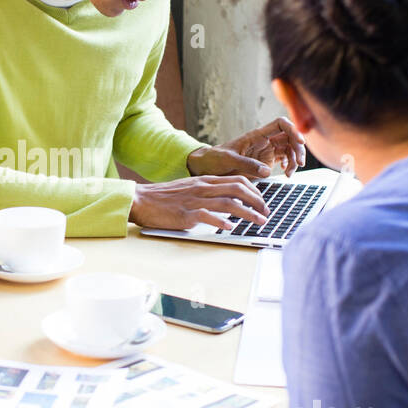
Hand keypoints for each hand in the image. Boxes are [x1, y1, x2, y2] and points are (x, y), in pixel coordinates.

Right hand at [130, 176, 269, 230]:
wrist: (141, 200)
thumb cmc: (164, 197)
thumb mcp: (190, 188)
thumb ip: (208, 192)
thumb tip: (229, 202)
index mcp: (204, 180)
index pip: (237, 180)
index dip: (255, 191)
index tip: (263, 202)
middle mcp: (202, 188)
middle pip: (238, 189)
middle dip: (257, 201)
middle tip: (266, 213)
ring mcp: (194, 200)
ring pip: (228, 202)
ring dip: (248, 213)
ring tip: (259, 221)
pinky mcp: (185, 214)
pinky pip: (208, 216)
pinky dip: (222, 221)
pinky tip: (231, 227)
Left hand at [188, 117, 305, 177]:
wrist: (207, 167)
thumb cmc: (215, 159)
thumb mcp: (228, 160)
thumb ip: (247, 164)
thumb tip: (267, 171)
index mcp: (256, 135)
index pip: (280, 124)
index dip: (292, 129)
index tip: (299, 142)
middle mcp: (264, 141)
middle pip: (289, 137)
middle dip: (298, 148)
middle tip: (299, 164)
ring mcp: (266, 151)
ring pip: (289, 149)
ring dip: (294, 160)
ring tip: (289, 174)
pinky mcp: (266, 162)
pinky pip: (284, 160)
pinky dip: (289, 166)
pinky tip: (286, 173)